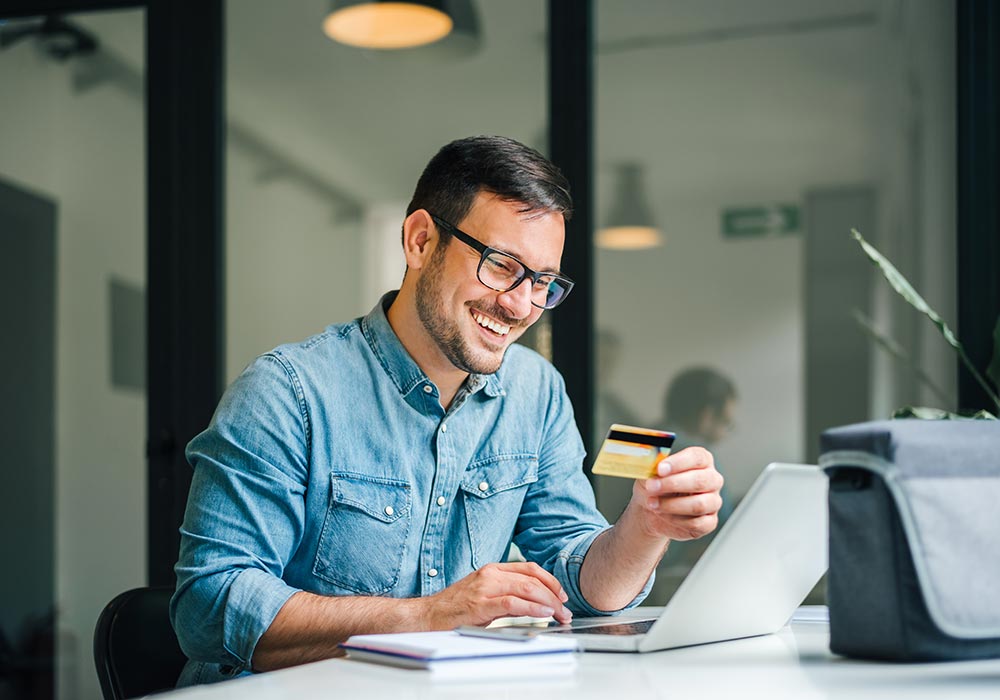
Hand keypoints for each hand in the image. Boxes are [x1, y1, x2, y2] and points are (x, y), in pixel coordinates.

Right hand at [423, 562, 572, 628]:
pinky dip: (533, 608)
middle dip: (554, 594)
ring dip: (548, 602)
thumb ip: (508, 594)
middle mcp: (490, 574)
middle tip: (565, 610)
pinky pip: (513, 603)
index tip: (562, 595)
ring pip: (527, 588)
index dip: (550, 580)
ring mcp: (485, 588)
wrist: (428, 616)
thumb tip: (534, 602)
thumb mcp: (484, 594)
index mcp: (492, 569)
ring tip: (559, 614)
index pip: (529, 568)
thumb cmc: (455, 608)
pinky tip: (543, 613)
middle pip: (532, 578)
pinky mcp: (480, 604)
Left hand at [630, 446, 723, 541]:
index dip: (679, 462)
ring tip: (652, 503)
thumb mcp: (650, 473)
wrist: (650, 509)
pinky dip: (675, 519)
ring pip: (699, 504)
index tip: (660, 469)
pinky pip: (697, 523)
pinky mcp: (709, 522)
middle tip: (652, 486)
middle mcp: (712, 479)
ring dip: (671, 505)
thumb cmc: (655, 486)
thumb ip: (653, 466)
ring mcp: (713, 502)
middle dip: (673, 484)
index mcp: (702, 461)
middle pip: (701, 480)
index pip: (697, 457)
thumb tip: (652, 463)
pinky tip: (662, 514)